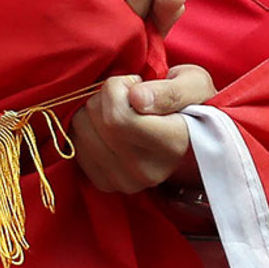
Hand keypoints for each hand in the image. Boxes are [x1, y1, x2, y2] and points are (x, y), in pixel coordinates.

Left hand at [71, 64, 216, 192]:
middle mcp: (147, 170)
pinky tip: (108, 128)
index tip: (136, 83)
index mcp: (172, 144)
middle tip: (127, 96)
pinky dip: (85, 129)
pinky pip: (75, 147)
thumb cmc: (192, 103)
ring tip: (120, 111)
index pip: (118, 117)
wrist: (191, 141)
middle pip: (97, 120)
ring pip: (81, 130)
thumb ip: (168, 90)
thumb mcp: (193, 84)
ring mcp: (125, 182)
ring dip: (93, 111)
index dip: (118, 88)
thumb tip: (136, 98)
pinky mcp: (106, 184)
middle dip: (104, 96)